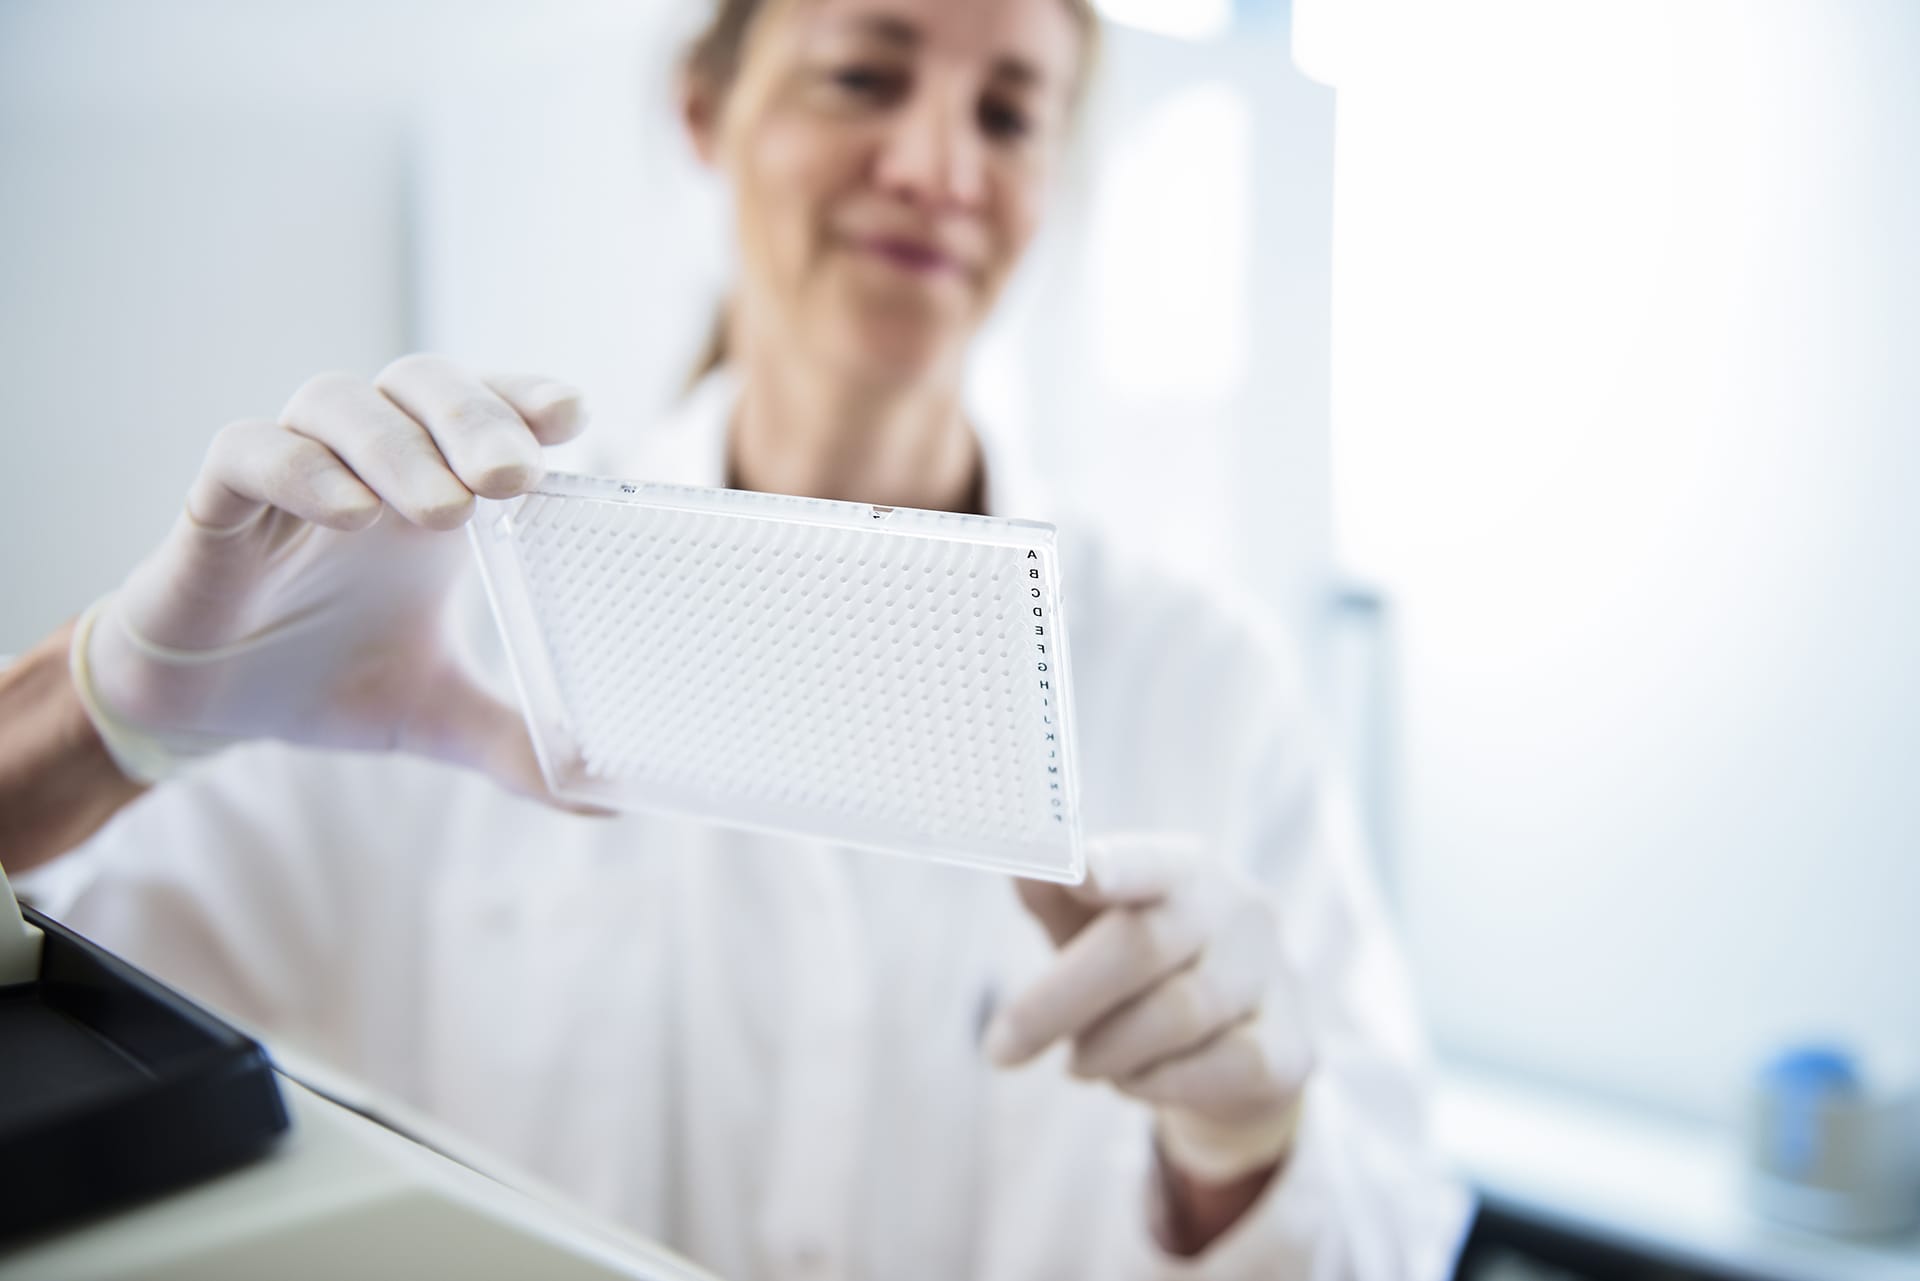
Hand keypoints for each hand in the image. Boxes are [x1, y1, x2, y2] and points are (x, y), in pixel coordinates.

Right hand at [73, 354, 586, 798]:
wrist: (210, 705)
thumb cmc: (328, 675)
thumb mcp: (437, 712)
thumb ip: (518, 743)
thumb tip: (607, 800)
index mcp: (434, 488)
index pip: (486, 406)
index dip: (525, 397)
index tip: (573, 419)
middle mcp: (367, 462)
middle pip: (421, 383)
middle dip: (474, 418)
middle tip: (515, 476)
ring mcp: (291, 473)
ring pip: (338, 402)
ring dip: (398, 448)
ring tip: (447, 511)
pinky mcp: (215, 503)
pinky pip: (249, 453)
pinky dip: (301, 471)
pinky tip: (350, 516)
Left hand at [986, 833, 1313, 1183]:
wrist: (1233, 1049)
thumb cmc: (1143, 972)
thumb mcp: (1091, 928)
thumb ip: (1054, 895)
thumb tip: (1021, 859)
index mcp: (1183, 865)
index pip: (1148, 859)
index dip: (1115, 865)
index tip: (1078, 873)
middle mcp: (1239, 906)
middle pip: (1143, 945)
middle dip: (1057, 1003)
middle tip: (1000, 1050)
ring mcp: (1275, 974)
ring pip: (1177, 1014)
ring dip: (1108, 1050)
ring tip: (1082, 1061)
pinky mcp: (1293, 1046)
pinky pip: (1217, 1068)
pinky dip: (1158, 1082)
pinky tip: (1135, 1079)